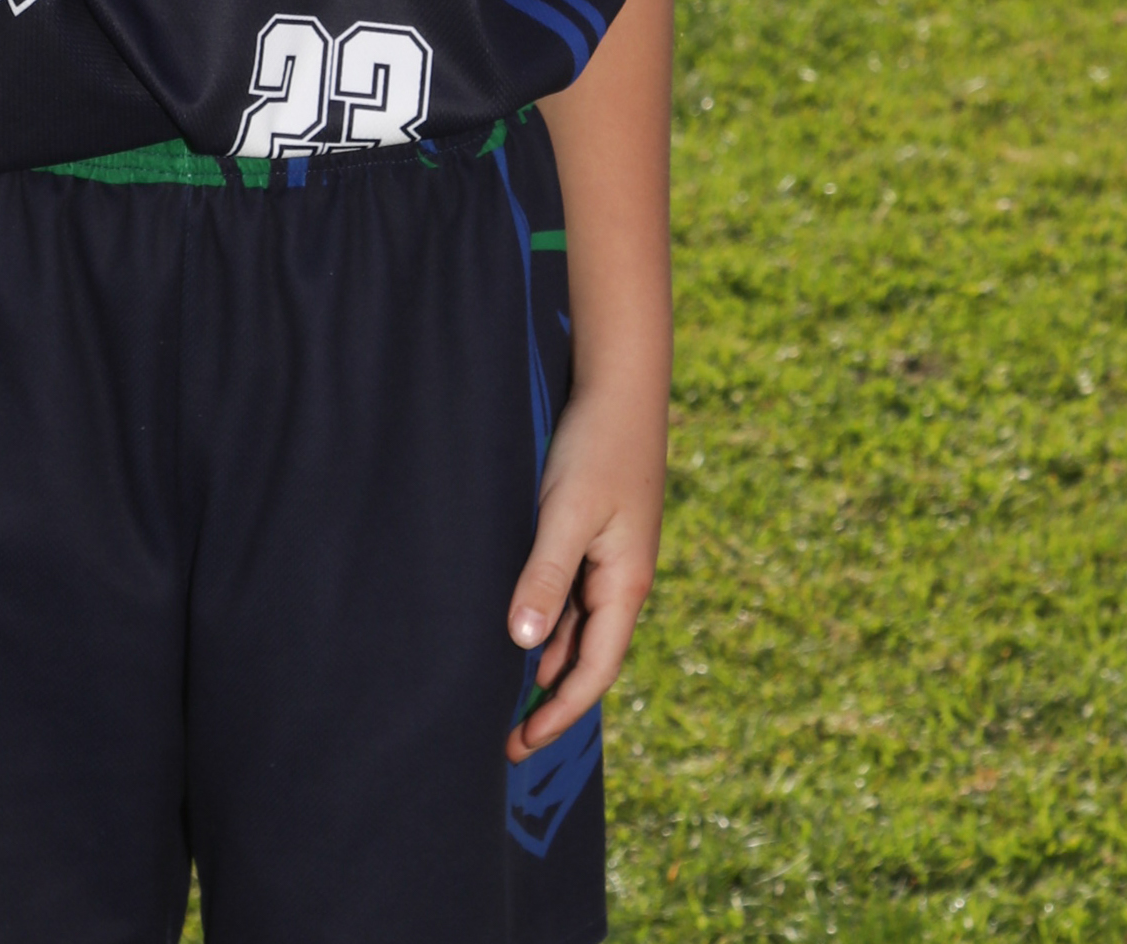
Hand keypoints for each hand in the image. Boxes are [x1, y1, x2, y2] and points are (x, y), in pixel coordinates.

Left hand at [504, 381, 664, 761]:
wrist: (620, 384)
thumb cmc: (596, 445)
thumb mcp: (566, 512)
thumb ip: (545, 575)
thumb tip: (523, 645)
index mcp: (625, 584)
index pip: (593, 671)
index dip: (558, 712)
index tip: (520, 742)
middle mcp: (622, 580)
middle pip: (586, 658)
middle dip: (549, 698)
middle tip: (504, 735)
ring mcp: (609, 558)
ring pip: (576, 627)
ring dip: (545, 661)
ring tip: (501, 693)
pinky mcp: (594, 534)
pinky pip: (570, 594)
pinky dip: (546, 621)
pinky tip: (517, 629)